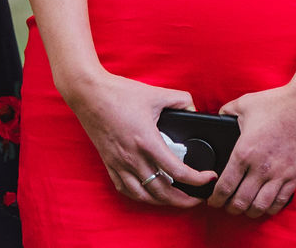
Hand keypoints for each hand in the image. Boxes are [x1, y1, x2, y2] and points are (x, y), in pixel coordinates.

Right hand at [65, 68, 214, 207]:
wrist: (88, 93)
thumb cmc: (118, 92)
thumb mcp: (155, 93)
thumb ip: (180, 99)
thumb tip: (193, 107)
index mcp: (147, 141)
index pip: (178, 172)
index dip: (197, 180)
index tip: (208, 178)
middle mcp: (133, 157)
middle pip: (162, 192)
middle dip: (183, 200)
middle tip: (197, 198)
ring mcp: (119, 163)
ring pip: (144, 196)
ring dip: (163, 202)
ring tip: (176, 200)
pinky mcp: (109, 163)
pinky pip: (125, 189)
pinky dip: (140, 196)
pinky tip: (148, 193)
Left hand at [209, 82, 295, 218]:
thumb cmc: (277, 103)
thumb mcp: (244, 103)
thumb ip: (226, 111)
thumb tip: (218, 116)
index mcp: (245, 151)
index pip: (225, 186)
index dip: (216, 199)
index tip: (212, 201)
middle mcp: (261, 167)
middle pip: (240, 201)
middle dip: (230, 208)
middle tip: (226, 207)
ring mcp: (280, 174)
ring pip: (260, 206)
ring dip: (249, 212)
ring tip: (244, 209)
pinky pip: (280, 201)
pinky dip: (270, 209)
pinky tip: (265, 206)